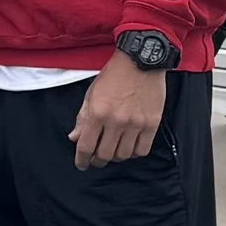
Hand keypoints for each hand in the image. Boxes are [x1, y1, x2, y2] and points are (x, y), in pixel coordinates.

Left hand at [69, 52, 166, 169]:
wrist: (141, 61)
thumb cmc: (114, 76)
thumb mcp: (91, 94)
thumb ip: (82, 117)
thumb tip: (74, 138)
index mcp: (97, 113)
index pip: (85, 146)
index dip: (82, 160)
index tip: (82, 164)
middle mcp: (116, 121)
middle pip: (105, 155)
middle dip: (97, 161)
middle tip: (96, 159)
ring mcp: (135, 124)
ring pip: (123, 155)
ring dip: (115, 157)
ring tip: (113, 151)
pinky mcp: (152, 124)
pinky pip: (142, 150)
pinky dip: (134, 153)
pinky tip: (129, 147)